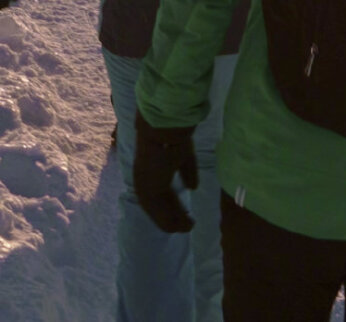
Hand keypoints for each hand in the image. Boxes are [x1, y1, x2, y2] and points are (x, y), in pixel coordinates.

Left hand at [133, 112, 197, 232]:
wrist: (163, 128)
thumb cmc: (173, 136)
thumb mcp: (183, 155)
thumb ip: (187, 172)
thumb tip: (193, 188)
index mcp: (149, 171)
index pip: (158, 193)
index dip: (170, 203)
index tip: (182, 211)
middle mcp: (143, 182)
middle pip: (157, 205)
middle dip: (171, 214)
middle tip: (186, 222)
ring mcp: (145, 188)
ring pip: (159, 212)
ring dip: (172, 221)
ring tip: (187, 227)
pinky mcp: (149, 192)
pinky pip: (160, 213)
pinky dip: (171, 221)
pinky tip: (183, 226)